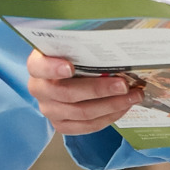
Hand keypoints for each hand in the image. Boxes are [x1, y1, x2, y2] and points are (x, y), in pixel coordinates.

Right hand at [26, 50, 144, 135]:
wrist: (63, 77)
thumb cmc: (70, 58)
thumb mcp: (71, 47)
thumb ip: (81, 47)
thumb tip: (109, 43)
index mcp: (37, 66)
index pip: (40, 67)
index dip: (53, 68)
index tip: (70, 67)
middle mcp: (39, 90)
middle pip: (67, 93)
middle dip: (99, 90)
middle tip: (123, 85)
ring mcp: (49, 110)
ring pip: (81, 113)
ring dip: (111, 105)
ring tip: (132, 96)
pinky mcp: (61, 125)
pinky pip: (87, 126)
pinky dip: (108, 117)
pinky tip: (123, 107)